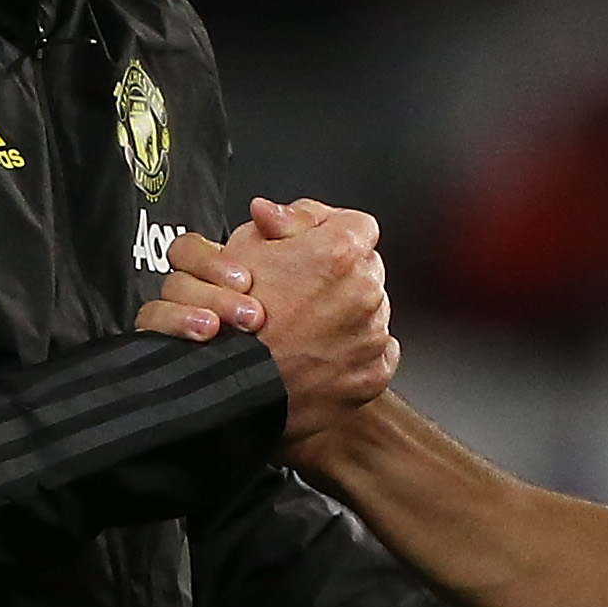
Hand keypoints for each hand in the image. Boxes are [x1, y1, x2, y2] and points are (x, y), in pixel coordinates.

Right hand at [133, 197, 398, 441]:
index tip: (311, 246)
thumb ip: (275, 223)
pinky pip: (375, 352)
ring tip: (305, 327)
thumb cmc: (233, 324)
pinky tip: (320, 353)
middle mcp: (366, 291)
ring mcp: (373, 335)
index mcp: (339, 253)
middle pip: (364, 268)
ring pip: (369, 310)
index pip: (356, 226)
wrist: (235, 394)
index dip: (328, 232)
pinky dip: (352, 352)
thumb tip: (276, 213)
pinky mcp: (374, 373)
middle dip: (337, 274)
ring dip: (344, 313)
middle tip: (301, 289)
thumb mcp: (240, 250)